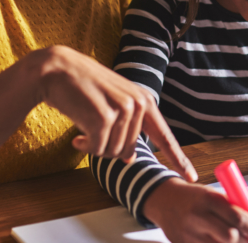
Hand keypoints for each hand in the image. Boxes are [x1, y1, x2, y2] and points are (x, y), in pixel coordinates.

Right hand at [33, 46, 195, 180]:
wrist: (56, 70)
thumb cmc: (83, 89)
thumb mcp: (112, 105)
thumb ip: (127, 128)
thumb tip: (130, 158)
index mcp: (144, 101)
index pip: (164, 135)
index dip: (178, 158)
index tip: (191, 176)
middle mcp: (138, 104)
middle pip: (128, 150)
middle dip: (107, 148)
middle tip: (91, 132)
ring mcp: (123, 110)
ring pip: (112, 152)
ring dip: (94, 146)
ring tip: (84, 128)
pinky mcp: (104, 117)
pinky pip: (97, 149)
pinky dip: (85, 147)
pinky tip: (76, 136)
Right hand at [143, 178, 247, 242]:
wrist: (163, 201)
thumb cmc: (195, 197)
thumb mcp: (217, 195)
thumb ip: (241, 206)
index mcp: (208, 198)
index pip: (237, 217)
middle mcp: (197, 216)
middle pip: (230, 236)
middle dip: (246, 241)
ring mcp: (188, 233)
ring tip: (239, 241)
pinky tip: (220, 242)